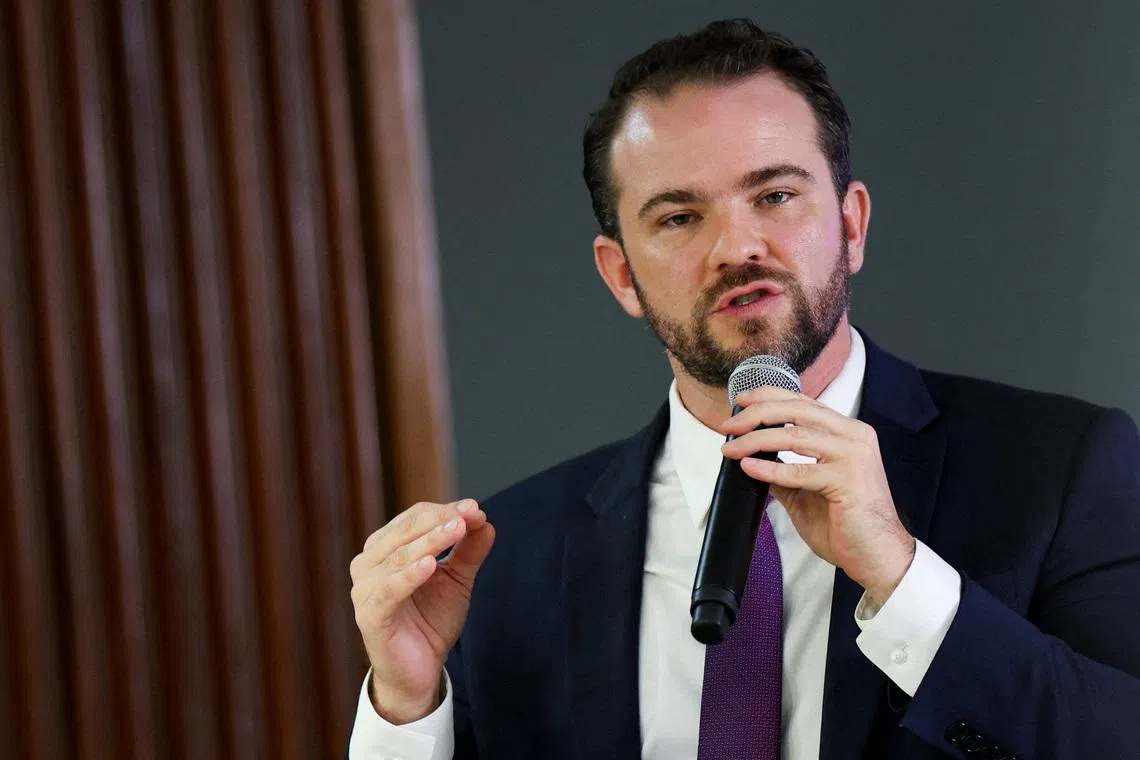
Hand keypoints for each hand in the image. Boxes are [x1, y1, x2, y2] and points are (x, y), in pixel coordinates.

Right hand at [350, 499, 494, 722]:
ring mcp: (365, 590)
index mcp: (385, 549)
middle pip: (406, 531)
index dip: (445, 511)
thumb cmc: (430, 621)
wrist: (420, 672)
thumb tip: (485, 521)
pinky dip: (410, 575)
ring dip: (431, 541)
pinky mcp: (369, 616)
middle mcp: (368, 564)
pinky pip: (390, 590)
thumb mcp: (456, 580)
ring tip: (457, 529)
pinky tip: (431, 565)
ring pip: (399, 556)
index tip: (475, 508)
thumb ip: (468, 551)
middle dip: (441, 520)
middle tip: (471, 513)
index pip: (414, 518)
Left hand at [721, 386, 914, 605]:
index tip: (741, 400)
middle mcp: (854, 436)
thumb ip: (784, 471)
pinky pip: (799, 470)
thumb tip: (751, 458)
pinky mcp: (847, 479)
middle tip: (730, 425)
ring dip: (756, 439)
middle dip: (757, 414)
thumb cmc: (846, 524)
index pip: (804, 402)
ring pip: (795, 435)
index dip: (769, 397)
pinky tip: (749, 467)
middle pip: (797, 410)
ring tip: (732, 448)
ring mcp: (853, 456)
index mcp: (848, 433)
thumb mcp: (806, 491)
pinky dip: (770, 468)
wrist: (877, 556)